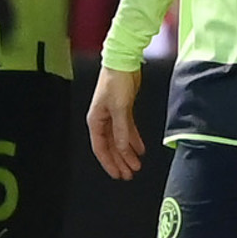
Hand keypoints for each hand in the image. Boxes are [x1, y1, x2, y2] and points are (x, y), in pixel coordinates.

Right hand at [88, 65, 144, 179]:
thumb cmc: (116, 81)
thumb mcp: (120, 109)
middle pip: (111, 147)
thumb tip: (123, 150)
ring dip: (128, 153)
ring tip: (136, 166)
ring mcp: (113, 116)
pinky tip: (140, 149)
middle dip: (120, 161)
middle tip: (129, 174)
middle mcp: (103, 120)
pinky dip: (134, 140)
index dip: (109, 163)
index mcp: (96, 121)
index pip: (101, 148)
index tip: (117, 175)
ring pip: (120, 140)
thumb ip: (122, 131)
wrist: (123, 62)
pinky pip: (128, 130)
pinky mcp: (123, 111)